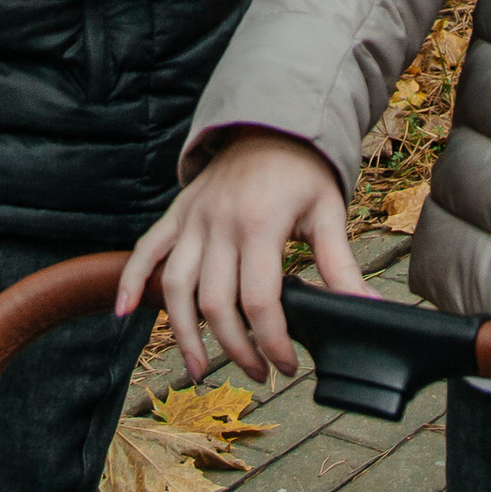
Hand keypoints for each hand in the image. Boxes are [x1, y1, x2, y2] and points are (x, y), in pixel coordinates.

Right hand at [116, 130, 370, 382]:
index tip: (287, 364)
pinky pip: (146, 250)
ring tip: (201, 370)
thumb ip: (340, 266)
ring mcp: (192, 219)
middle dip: (236, 348)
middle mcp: (218, 223)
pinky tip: (123, 313)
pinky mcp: (177, 214)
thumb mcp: (327, 213)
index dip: (272, 342)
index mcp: (259, 225)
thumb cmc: (302, 171)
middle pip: (215, 303)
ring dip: (184, 334)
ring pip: (176, 287)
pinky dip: (131, 281)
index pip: (260, 301)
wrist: (269, 119)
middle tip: (259, 372)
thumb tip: (366, 308)